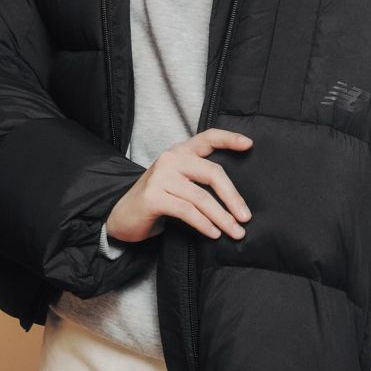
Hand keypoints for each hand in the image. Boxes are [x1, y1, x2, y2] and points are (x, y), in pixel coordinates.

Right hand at [104, 128, 253, 244]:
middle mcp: (171, 159)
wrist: (121, 217)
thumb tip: (237, 199)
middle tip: (246, 217)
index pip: (208, 137)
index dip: (229, 139)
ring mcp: (160, 176)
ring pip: (201, 197)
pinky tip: (213, 233)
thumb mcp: (178, 182)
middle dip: (232, 197)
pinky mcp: (153, 197)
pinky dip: (204, 224)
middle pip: (212, 173)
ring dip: (222, 218)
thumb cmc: (157, 200)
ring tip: (235, 232)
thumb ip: (200, 180)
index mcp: (180, 151)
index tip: (249, 145)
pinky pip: (187, 211)